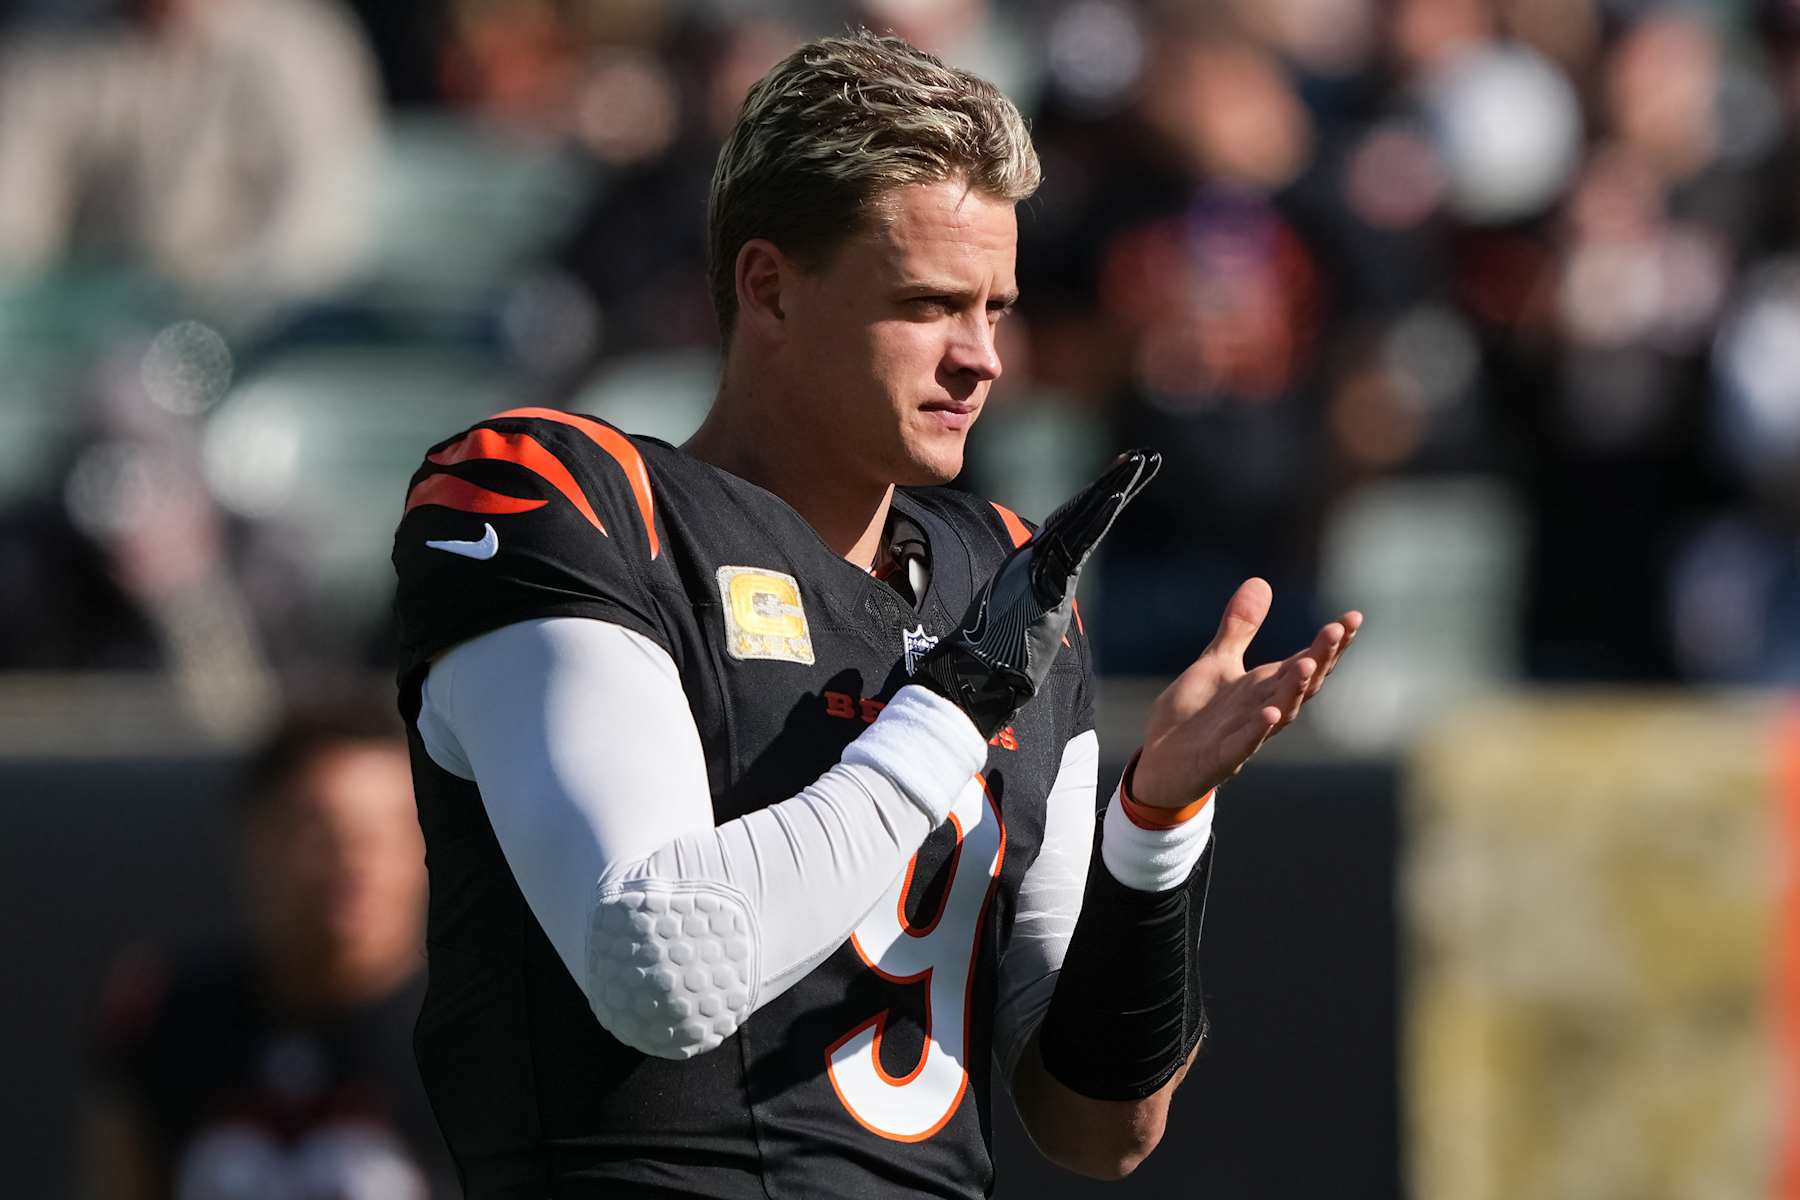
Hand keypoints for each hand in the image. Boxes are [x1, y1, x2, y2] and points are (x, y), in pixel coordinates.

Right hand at [916, 449, 1159, 735]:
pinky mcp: (1046, 578)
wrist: (970, 676)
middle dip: (1112, 485)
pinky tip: (1119, 494)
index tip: (1117, 480)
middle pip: (1081, 514)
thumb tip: (1037, 610)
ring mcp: (1038, 565)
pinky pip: (1078, 542)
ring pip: (1082, 519)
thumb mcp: (1015, 629)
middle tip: (1142, 456)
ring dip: (1114, 488)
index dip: (1094, 503)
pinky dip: (1099, 517)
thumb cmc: (988, 663)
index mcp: (1030, 569)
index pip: (1069, 528)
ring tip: (1141, 461)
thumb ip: (1029, 610)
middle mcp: (1033, 559)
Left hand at [1129, 578, 1361, 808]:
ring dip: (1295, 690)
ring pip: (1281, 712)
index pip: (1305, 661)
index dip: (1330, 643)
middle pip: (1301, 683)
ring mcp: (1246, 734)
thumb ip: (1240, 628)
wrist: (1160, 762)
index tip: (1352, 617)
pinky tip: (1271, 712)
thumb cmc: (1195, 714)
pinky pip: (1245, 743)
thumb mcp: (1216, 662)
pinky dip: (1259, 729)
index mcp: (1264, 686)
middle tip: (1338, 630)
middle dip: (1321, 658)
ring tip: (1308, 665)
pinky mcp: (1222, 757)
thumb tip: (1261, 581)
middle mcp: (1263, 709)